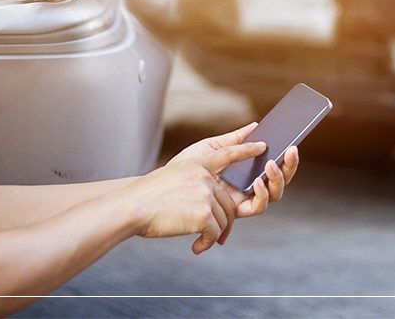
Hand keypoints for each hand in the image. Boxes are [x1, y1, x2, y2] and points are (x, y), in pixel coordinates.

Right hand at [123, 140, 265, 253]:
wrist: (133, 207)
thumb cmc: (148, 196)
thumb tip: (213, 194)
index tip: (262, 146)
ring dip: (213, 234)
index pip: (228, 153)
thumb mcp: (174, 175)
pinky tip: (196, 247)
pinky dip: (206, 243)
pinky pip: (215, 233)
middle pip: (228, 202)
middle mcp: (204, 176)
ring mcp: (205, 194)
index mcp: (196, 164)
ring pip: (224, 219)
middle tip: (216, 235)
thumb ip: (196, 178)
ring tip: (200, 241)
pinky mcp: (204, 214)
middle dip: (223, 221)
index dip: (247, 150)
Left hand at [170, 122, 299, 224]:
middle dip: (290, 167)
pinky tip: (257, 181)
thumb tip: (257, 125)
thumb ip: (235, 140)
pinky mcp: (235, 211)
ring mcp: (243, 199)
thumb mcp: (211, 147)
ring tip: (272, 164)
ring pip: (273, 195)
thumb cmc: (185, 167)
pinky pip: (256, 206)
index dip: (287, 158)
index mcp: (246, 169)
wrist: (164, 187)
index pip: (273, 164)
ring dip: (277, 179)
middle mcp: (248, 186)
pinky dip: (262, 194)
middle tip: (291, 150)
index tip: (293, 144)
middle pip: (279, 180)